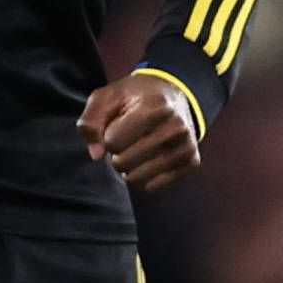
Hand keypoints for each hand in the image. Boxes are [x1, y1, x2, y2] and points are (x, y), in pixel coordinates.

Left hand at [80, 74, 202, 193]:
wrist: (173, 95)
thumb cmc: (133, 97)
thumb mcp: (106, 98)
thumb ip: (90, 123)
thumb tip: (96, 156)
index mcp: (155, 107)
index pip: (112, 142)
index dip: (107, 137)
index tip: (118, 126)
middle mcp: (176, 128)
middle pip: (123, 162)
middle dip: (116, 154)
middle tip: (126, 140)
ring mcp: (187, 147)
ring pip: (136, 179)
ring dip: (127, 169)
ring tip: (135, 150)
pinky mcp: (192, 163)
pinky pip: (153, 188)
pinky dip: (142, 179)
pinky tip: (147, 161)